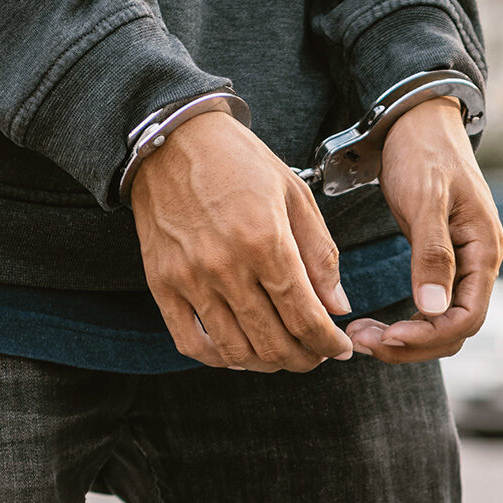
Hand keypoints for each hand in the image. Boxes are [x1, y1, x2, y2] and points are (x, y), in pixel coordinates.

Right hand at [130, 111, 354, 371]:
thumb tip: (337, 308)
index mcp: (266, 240)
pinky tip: (240, 352)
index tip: (340, 349)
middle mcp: (226, 266)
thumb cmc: (240, 162)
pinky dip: (220, 358)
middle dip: (304, 358)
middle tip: (316, 355)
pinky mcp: (162, 283)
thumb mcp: (294, 195)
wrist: (173, 139)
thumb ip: (320, 254)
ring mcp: (190, 278)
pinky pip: (191, 342)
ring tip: (283, 354)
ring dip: (267, 363)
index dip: (329, 344)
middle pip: (273, 342)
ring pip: (236, 350)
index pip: (305, 317)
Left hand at [346, 97, 502, 362]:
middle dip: (411, 342)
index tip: (388, 336)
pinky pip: (430, 305)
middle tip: (362, 341)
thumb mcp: (427, 199)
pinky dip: (405, 319)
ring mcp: (461, 262)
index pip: (468, 317)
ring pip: (440, 321)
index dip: (429, 335)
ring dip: (404, 336)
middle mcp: (478, 262)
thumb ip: (432, 254)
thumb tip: (434, 308)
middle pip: (454, 328)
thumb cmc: (423, 152)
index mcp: (484, 250)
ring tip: (362, 334)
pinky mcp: (440, 259)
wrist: (416, 121)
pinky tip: (375, 321)